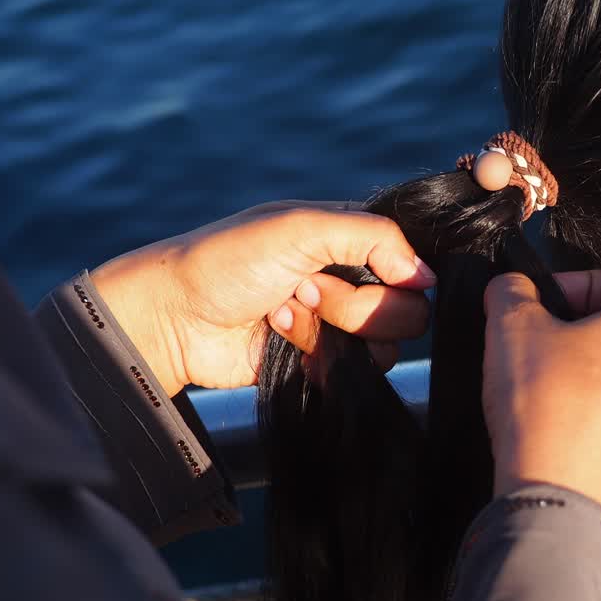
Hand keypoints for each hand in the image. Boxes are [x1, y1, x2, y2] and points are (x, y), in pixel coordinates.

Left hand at [91, 201, 435, 396]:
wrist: (173, 318)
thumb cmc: (229, 260)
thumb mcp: (302, 226)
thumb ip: (373, 237)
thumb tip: (427, 276)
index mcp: (348, 238)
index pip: (413, 260)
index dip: (399, 272)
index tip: (363, 270)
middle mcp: (349, 280)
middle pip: (407, 309)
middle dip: (354, 304)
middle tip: (304, 289)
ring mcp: (336, 325)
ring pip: (385, 345)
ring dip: (331, 329)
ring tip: (283, 313)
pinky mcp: (320, 362)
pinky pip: (355, 373)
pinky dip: (320, 359)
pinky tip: (280, 339)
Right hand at [482, 271, 600, 519]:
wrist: (560, 493)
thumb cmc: (548, 405)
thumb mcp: (513, 325)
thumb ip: (512, 292)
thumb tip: (512, 287)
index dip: (574, 285)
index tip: (541, 302)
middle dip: (583, 328)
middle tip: (540, 340)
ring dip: (590, 370)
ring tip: (545, 383)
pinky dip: (596, 411)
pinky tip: (560, 421)